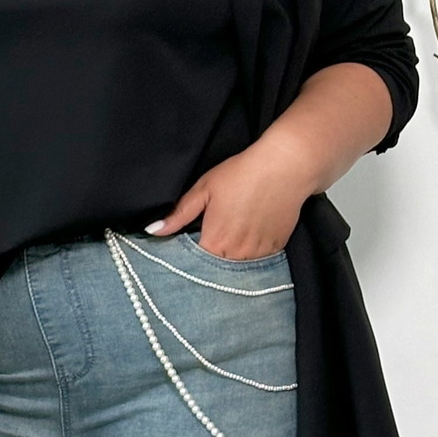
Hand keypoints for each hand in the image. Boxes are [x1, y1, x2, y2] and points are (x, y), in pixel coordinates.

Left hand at [145, 124, 322, 258]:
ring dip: (231, 258)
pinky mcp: (276, 249)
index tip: (188, 247)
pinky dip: (251, 252)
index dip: (189, 258)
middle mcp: (237, 256)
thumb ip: (178, 215)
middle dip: (209, 260)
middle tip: (212, 236)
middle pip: (217, 269)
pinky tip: (249, 233)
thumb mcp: (203, 190)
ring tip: (232, 234)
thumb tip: (152, 231)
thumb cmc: (241, 174)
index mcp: (215, 243)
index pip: (194, 265)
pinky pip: (258, 259)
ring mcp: (259, 254)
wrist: (285, 166)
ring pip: (238, 266)